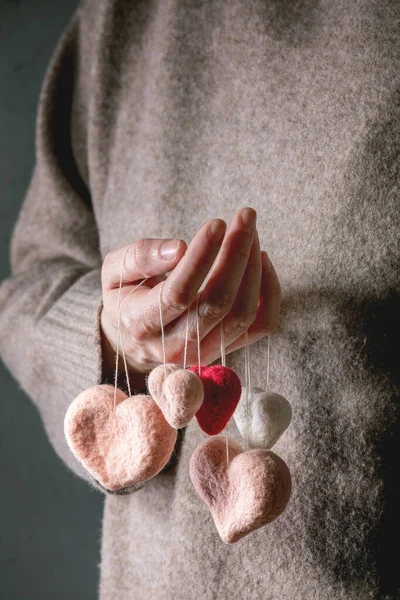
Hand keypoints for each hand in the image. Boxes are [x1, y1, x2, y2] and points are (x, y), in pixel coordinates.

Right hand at [100, 207, 280, 389]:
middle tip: (245, 216)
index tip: (217, 223)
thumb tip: (178, 248)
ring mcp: (204, 352)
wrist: (132, 337)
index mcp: (140, 324)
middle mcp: (173, 346)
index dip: (201, 257)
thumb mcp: (113, 271)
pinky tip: (262, 259)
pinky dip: (270, 292)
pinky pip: (261, 325)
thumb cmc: (124, 296)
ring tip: (250, 231)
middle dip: (236, 254)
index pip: (178, 293)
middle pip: (217, 304)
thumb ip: (139, 257)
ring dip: (253, 267)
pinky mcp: (227, 349)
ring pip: (242, 314)